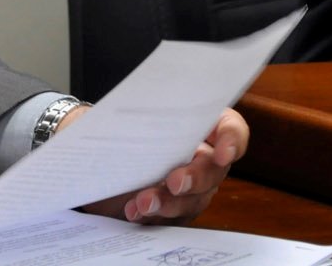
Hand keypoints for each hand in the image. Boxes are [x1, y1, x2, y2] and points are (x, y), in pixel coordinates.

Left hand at [71, 106, 248, 224]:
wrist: (99, 161)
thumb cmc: (112, 129)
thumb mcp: (115, 115)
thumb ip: (119, 113)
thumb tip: (100, 113)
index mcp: (195, 124)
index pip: (229, 127)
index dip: (232, 139)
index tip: (223, 153)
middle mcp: (201, 156)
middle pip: (214, 169)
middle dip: (196, 177)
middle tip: (175, 183)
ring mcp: (192, 187)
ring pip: (194, 199)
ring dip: (170, 202)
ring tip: (143, 202)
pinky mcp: (175, 210)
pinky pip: (173, 217)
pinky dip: (153, 215)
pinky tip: (133, 211)